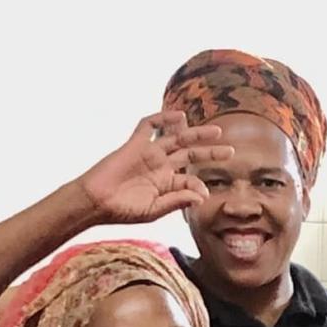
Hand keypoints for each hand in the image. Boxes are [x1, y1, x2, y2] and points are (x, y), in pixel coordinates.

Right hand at [75, 111, 235, 224]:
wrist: (96, 201)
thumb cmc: (122, 210)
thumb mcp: (153, 210)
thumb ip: (177, 201)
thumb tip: (202, 195)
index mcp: (166, 185)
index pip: (190, 181)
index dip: (199, 185)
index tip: (204, 193)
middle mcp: (161, 167)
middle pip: (190, 155)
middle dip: (210, 152)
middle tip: (230, 150)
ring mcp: (149, 154)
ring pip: (177, 138)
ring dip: (195, 134)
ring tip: (215, 131)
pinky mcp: (135, 144)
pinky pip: (149, 126)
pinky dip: (162, 119)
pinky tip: (178, 116)